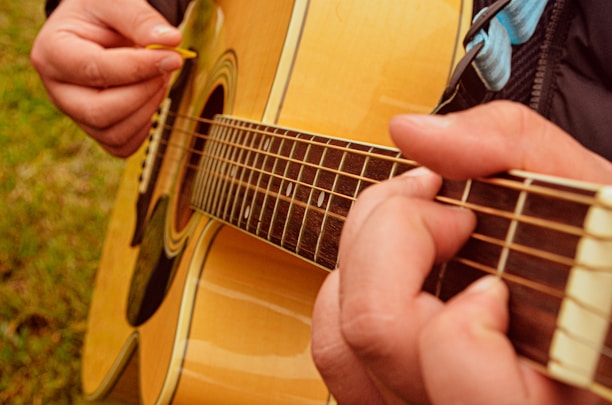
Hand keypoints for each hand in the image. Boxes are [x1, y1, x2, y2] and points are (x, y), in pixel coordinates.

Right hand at [31, 0, 184, 156]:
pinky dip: (145, 127)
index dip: (139, 67)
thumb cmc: (103, 14)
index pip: (95, 70)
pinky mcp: (97, 130)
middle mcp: (59, 90)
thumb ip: (141, 19)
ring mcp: (76, 115)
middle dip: (143, 93)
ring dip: (149, 108)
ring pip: (114, 134)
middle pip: (100, 113)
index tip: (173, 56)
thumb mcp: (117, 2)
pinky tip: (150, 98)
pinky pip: (123, 145)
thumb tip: (171, 42)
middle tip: (166, 67)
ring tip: (158, 77)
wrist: (102, 29)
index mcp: (52, 53)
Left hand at [311, 101, 611, 403]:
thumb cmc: (602, 256)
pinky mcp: (390, 396)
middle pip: (372, 330)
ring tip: (412, 237)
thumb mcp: (586, 192)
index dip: (436, 255)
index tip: (466, 219)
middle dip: (388, 237)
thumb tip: (410, 132)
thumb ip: (506, 146)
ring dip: (361, 263)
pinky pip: (336, 353)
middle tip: (435, 210)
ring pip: (338, 344)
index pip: (450, 341)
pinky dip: (346, 294)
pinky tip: (392, 269)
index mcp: (551, 375)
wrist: (596, 291)